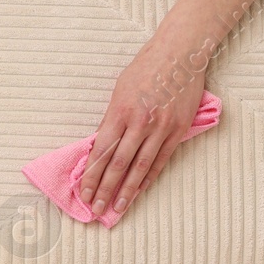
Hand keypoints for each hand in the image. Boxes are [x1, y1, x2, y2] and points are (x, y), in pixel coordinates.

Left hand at [80, 40, 206, 220]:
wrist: (180, 54)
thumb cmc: (146, 68)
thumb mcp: (120, 90)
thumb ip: (112, 119)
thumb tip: (103, 146)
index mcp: (120, 111)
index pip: (102, 151)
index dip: (91, 175)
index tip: (83, 192)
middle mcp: (140, 122)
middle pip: (119, 164)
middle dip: (104, 189)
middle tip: (95, 209)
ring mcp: (161, 128)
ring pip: (140, 167)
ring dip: (127, 190)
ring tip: (117, 208)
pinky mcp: (178, 130)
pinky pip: (161, 160)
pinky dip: (149, 178)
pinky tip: (139, 191)